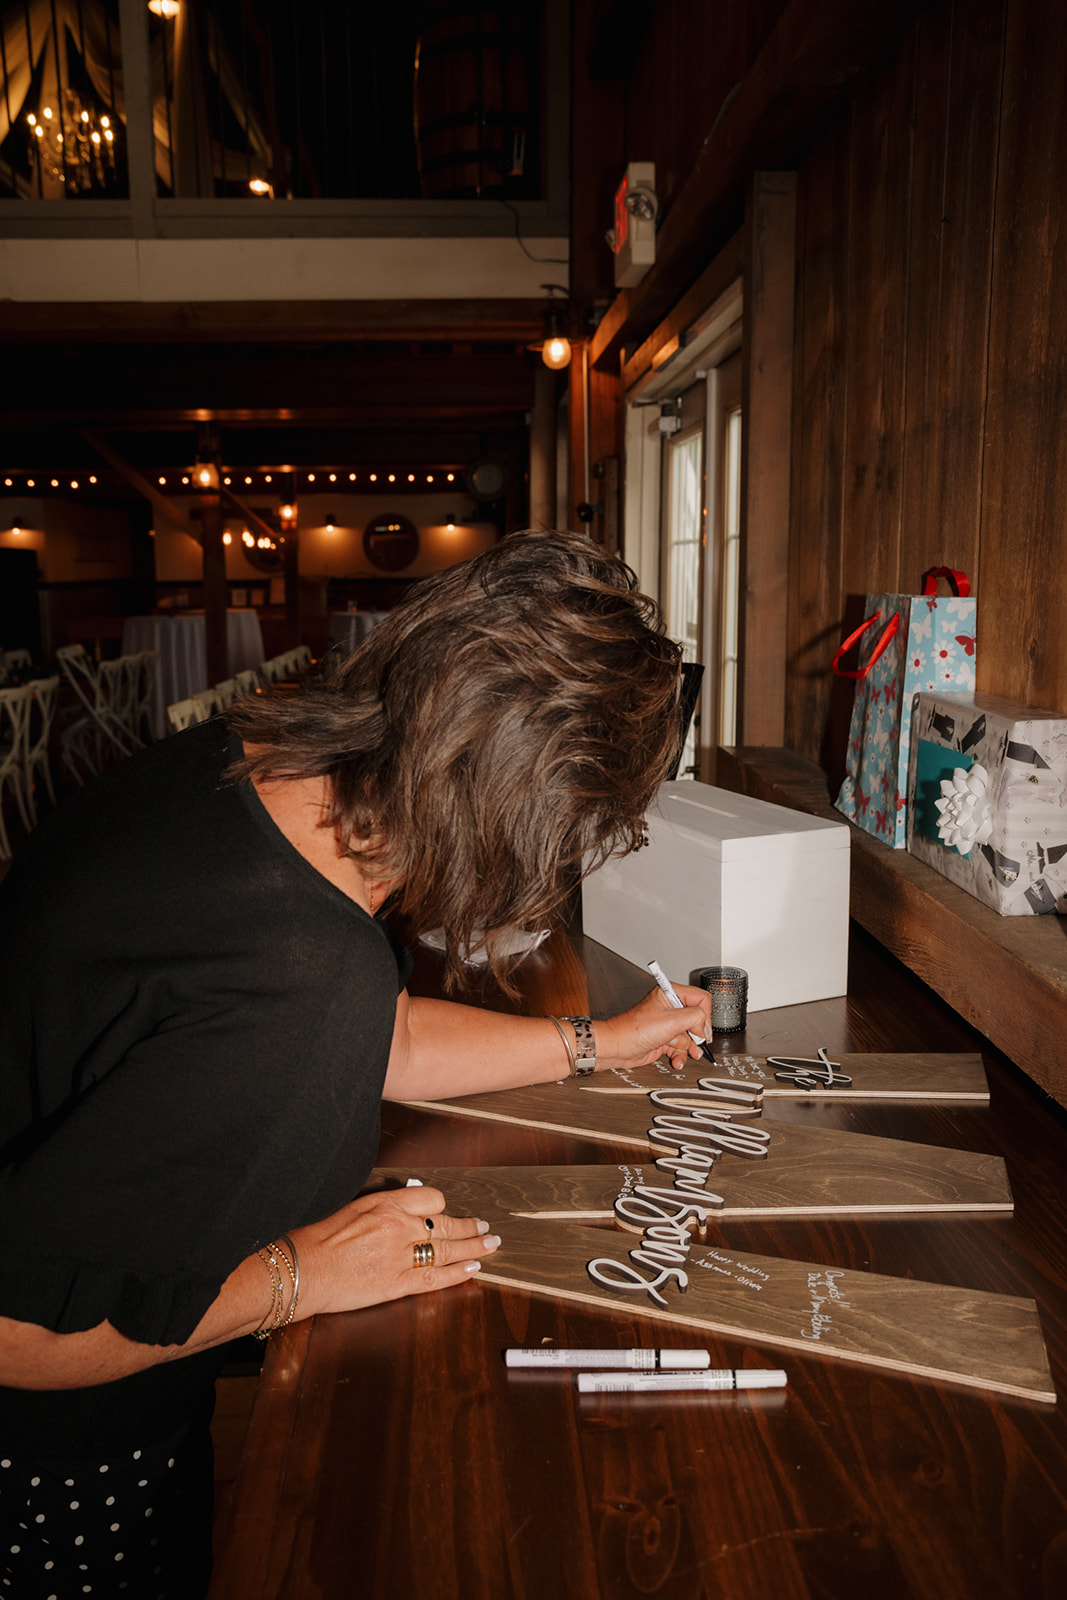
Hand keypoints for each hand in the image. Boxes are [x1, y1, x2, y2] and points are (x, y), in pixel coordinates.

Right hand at [291, 1185, 500, 1317]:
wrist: (300, 1271)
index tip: (445, 1212)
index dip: (440, 1206)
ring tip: (490, 1243)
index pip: (430, 1198)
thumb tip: (403, 1208)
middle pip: (445, 1224)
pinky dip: (458, 1273)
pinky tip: (474, 1268)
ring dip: (473, 1246)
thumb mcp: (350, 1208)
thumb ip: (380, 1208)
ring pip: (447, 1249)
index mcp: (384, 1204)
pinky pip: (435, 1278)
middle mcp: (397, 1227)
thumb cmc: (317, 1239)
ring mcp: (399, 1257)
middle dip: (468, 1226)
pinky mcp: (396, 1284)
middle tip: (485, 1226)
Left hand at [595, 983, 712, 1072]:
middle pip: (697, 1020)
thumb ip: (695, 1018)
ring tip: (685, 1052)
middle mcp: (670, 1007)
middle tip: (695, 1040)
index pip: (700, 999)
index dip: (704, 1016)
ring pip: (690, 1036)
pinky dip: (680, 1055)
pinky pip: (681, 1047)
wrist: (617, 1048)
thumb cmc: (633, 1030)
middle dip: (696, 1034)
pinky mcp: (664, 1039)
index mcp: (670, 993)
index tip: (702, 1029)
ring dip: (689, 1048)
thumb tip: (704, 1025)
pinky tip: (676, 1059)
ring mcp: (667, 1024)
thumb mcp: (672, 1021)